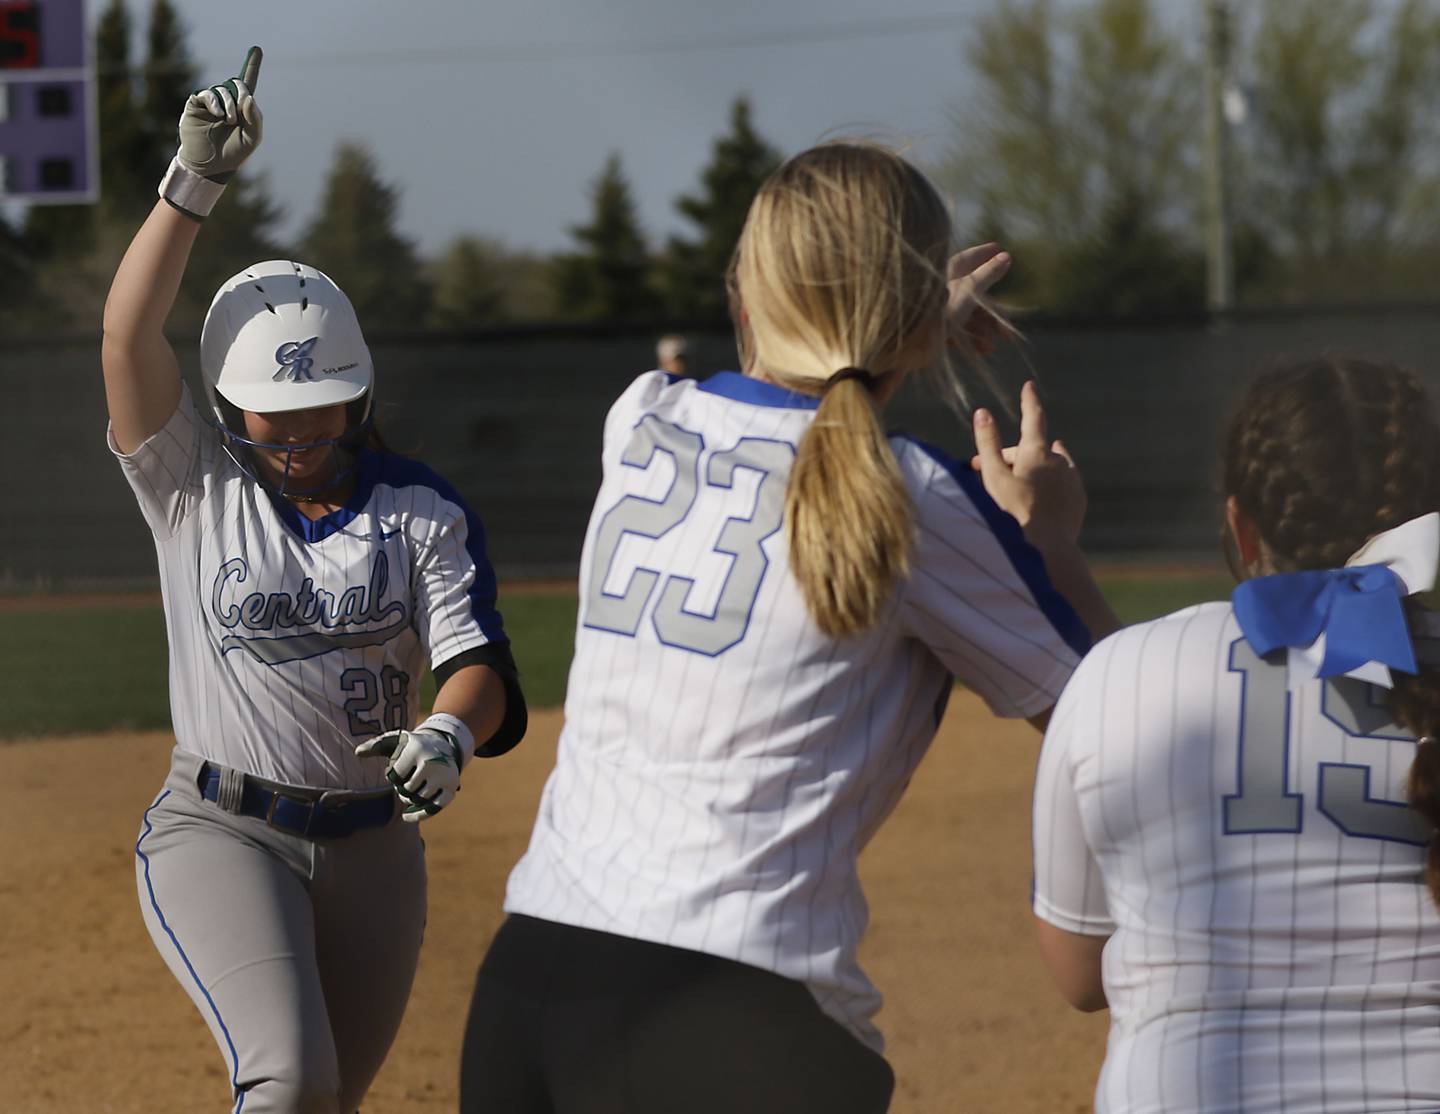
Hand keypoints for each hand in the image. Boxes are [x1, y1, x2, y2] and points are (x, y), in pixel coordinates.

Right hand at [178, 46, 262, 180]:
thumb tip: (249, 98)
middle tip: (240, 112)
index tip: (257, 49)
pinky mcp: (195, 105)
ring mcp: (210, 102)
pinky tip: (218, 115)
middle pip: (236, 83)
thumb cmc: (233, 153)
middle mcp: (226, 101)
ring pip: (222, 89)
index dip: (252, 65)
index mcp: (242, 108)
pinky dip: (214, 102)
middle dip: (241, 93)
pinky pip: (206, 94)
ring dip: (228, 103)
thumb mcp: (252, 140)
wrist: (210, 166)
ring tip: (228, 120)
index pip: (248, 83)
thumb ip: (255, 120)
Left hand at [355, 726, 462, 822]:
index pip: (395, 776)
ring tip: (410, 790)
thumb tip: (357, 752)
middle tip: (405, 782)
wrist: (444, 744)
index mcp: (416, 750)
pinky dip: (420, 815)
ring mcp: (443, 776)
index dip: (392, 776)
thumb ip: (374, 745)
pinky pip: (434, 808)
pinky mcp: (452, 787)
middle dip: (402, 789)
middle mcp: (431, 762)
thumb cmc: (412, 746)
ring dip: (410, 799)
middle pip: (407, 790)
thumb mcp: (395, 740)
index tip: (398, 769)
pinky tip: (406, 817)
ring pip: (419, 799)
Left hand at [946, 243, 1010, 353]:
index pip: (970, 257)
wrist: (908, 346)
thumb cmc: (938, 314)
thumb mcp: (968, 292)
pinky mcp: (935, 328)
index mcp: (949, 273)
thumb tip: (1006, 256)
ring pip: (969, 315)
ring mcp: (940, 308)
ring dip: (984, 331)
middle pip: (976, 294)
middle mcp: (945, 288)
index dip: (984, 253)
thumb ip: (987, 275)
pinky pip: (959, 330)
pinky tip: (983, 350)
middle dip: (994, 315)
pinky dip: (972, 339)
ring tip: (990, 347)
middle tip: (1008, 333)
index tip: (997, 246)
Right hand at [970, 380, 1085, 549]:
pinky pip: (1063, 483)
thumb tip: (983, 412)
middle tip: (986, 470)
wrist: (1047, 548)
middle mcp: (1059, 460)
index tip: (1029, 386)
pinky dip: (1050, 484)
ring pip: (1051, 464)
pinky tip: (1038, 498)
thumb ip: (987, 443)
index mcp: (1037, 452)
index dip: (1029, 400)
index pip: (1033, 417)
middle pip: (1034, 448)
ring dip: (1034, 467)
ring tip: (1019, 481)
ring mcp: (1071, 479)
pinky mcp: (1078, 498)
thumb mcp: (993, 477)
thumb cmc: (1013, 512)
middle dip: (1012, 455)